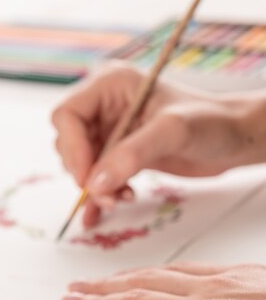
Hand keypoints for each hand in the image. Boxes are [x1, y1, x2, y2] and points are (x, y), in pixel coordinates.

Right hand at [53, 65, 260, 227]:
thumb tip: (95, 183)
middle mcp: (105, 106)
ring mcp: (111, 131)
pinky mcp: (120, 154)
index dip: (72, 148)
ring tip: (123, 198)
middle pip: (69, 142)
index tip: (87, 178)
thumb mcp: (172, 131)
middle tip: (109, 194)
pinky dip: (97, 197)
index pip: (68, 115)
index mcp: (111, 84)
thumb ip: (132, 154)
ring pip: (81, 164)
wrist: (232, 140)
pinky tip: (100, 214)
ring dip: (96, 187)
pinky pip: (96, 177)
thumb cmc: (210, 122)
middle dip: (85, 172)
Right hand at [62, 263, 265, 299]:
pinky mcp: (239, 275)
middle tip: (71, 293)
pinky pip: (188, 269)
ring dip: (121, 278)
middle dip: (101, 293)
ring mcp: (221, 286)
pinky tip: (150, 271)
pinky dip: (159, 271)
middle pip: (141, 294)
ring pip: (159, 278)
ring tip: (95, 280)